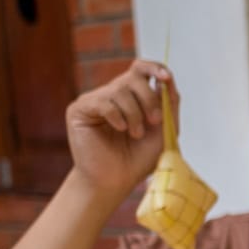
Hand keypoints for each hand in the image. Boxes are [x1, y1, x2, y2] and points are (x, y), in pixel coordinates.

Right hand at [66, 60, 172, 198]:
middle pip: (134, 77)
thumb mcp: (164, 130)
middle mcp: (113, 94)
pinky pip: (103, 102)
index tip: (167, 78)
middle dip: (150, 99)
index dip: (155, 68)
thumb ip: (169, 105)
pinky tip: (120, 129)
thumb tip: (168, 80)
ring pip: (120, 89)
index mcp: (133, 96)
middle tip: (154, 122)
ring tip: (135, 134)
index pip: (142, 69)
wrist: (116, 180)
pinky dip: (117, 116)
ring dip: (135, 114)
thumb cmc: (139, 158)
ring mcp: (95, 100)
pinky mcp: (79, 109)